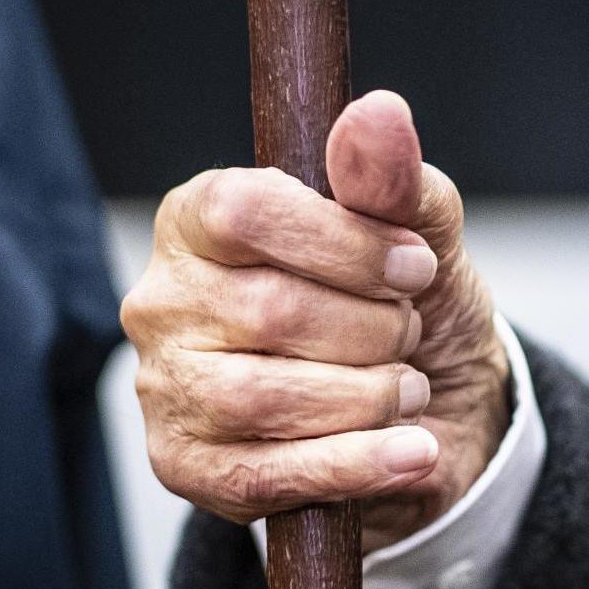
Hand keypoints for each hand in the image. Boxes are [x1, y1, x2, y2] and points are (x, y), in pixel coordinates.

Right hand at [121, 90, 509, 550]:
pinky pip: (262, 475)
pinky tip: (412, 452)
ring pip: (260, 398)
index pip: (245, 211)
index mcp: (201, 217)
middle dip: (371, 329)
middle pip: (266, 311)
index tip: (419, 268)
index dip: (345, 243)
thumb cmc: (403, 301)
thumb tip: (379, 112)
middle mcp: (163, 298)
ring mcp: (164, 385)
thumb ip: (394, 180)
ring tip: (410, 390)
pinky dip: (355, 465)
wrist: (425, 404)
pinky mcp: (184, 464)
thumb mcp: (420, 234)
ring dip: (365, 398)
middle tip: (411, 334)